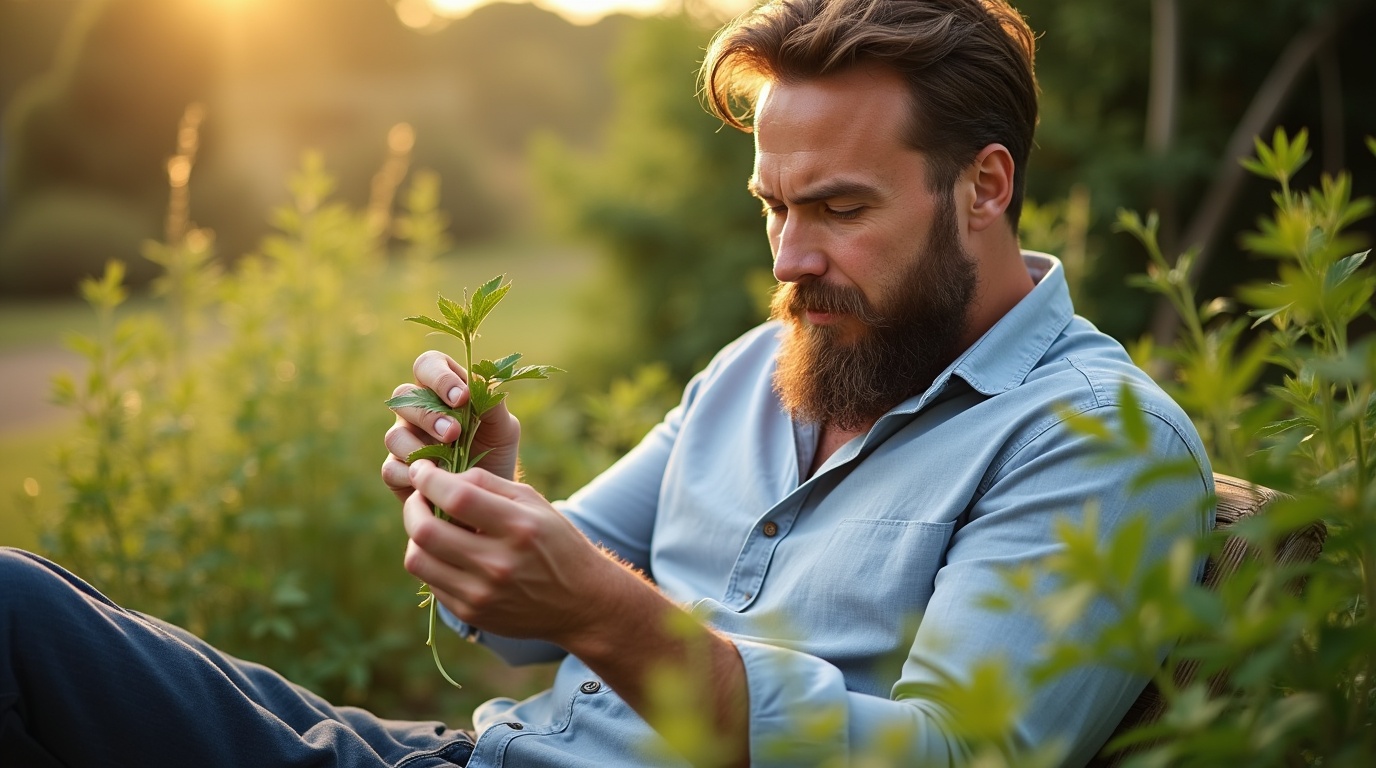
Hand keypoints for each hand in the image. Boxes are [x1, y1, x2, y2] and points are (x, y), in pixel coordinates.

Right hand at [381, 351, 521, 500]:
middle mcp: (417, 411)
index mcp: (441, 390)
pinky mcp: (396, 472)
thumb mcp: (503, 428)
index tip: (462, 397)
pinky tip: (434, 479)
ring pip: (394, 435)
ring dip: (417, 446)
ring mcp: (404, 441)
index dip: (440, 377)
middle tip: (454, 432)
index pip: (428, 365)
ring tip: (445, 458)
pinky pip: (390, 468)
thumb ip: (492, 405)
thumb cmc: (494, 452)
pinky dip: (411, 474)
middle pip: (403, 396)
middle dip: (429, 414)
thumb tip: (480, 384)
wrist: (488, 496)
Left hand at [402, 462, 623, 644]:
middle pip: (426, 531)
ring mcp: (482, 593)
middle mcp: (498, 564)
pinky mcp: (471, 613)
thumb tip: (441, 476)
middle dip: (413, 507)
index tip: (421, 469)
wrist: (581, 602)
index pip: (456, 497)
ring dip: (416, 536)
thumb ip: (487, 484)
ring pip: (418, 560)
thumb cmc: (556, 542)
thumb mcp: (534, 502)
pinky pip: (430, 582)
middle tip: (420, 497)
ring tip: (430, 525)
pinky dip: (431, 561)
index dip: (429, 479)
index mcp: (518, 527)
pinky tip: (448, 552)